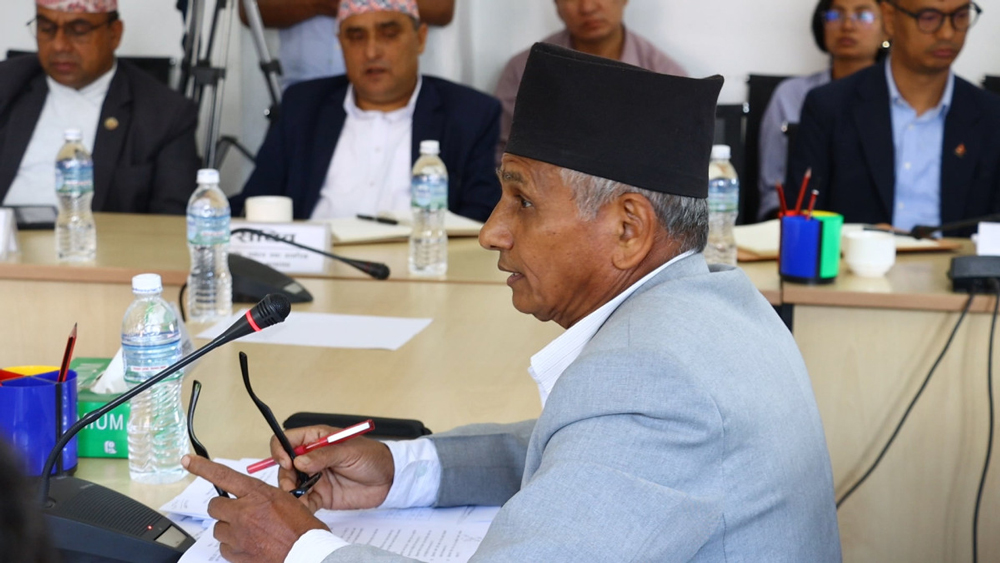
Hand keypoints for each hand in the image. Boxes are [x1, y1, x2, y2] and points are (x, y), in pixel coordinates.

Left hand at [181, 455, 327, 562]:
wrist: (307, 553)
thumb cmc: (302, 528)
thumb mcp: (286, 501)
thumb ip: (262, 498)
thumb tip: (250, 501)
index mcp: (257, 494)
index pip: (223, 476)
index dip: (202, 467)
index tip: (188, 461)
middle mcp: (244, 512)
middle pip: (215, 506)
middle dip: (223, 509)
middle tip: (238, 515)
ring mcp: (238, 534)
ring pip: (218, 529)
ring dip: (230, 529)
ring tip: (250, 533)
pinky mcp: (237, 554)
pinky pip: (225, 548)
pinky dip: (234, 547)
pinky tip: (250, 546)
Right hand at [271, 425, 394, 511]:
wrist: (388, 480)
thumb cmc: (372, 457)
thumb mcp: (349, 451)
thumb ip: (323, 456)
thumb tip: (299, 461)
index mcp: (316, 439)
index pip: (288, 440)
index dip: (281, 449)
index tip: (287, 462)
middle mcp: (312, 458)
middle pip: (286, 465)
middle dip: (285, 476)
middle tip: (292, 487)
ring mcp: (315, 477)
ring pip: (291, 484)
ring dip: (291, 492)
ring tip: (299, 499)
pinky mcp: (321, 495)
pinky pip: (304, 501)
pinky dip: (301, 506)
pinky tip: (305, 508)